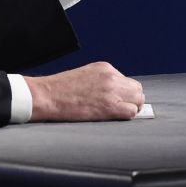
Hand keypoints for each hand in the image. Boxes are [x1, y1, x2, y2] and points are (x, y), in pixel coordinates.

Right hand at [25, 61, 144, 121]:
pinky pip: (130, 112)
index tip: (119, 100)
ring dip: (132, 108)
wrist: (47, 95)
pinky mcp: (109, 106)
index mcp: (105, 68)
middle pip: (137, 89)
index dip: (125, 92)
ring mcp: (112, 91)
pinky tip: (115, 118)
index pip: (127, 80)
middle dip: (133, 100)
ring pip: (137, 100)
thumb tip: (113, 93)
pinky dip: (126, 116)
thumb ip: (101, 80)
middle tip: (124, 108)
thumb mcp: (85, 75)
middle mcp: (111, 77)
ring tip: (119, 114)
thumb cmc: (60, 89)